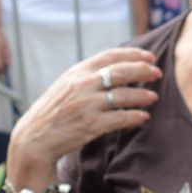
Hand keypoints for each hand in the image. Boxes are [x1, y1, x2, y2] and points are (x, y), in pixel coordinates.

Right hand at [8, 47, 159, 179]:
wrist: (34, 139)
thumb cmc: (53, 112)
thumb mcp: (66, 86)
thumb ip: (88, 76)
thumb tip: (116, 67)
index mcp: (76, 72)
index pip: (110, 56)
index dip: (133, 54)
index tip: (149, 57)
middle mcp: (82, 85)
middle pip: (121, 72)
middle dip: (143, 70)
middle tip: (157, 73)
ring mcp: (86, 105)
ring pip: (123, 95)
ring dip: (142, 95)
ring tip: (153, 97)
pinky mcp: (90, 125)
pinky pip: (120, 118)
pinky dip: (134, 117)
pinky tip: (143, 117)